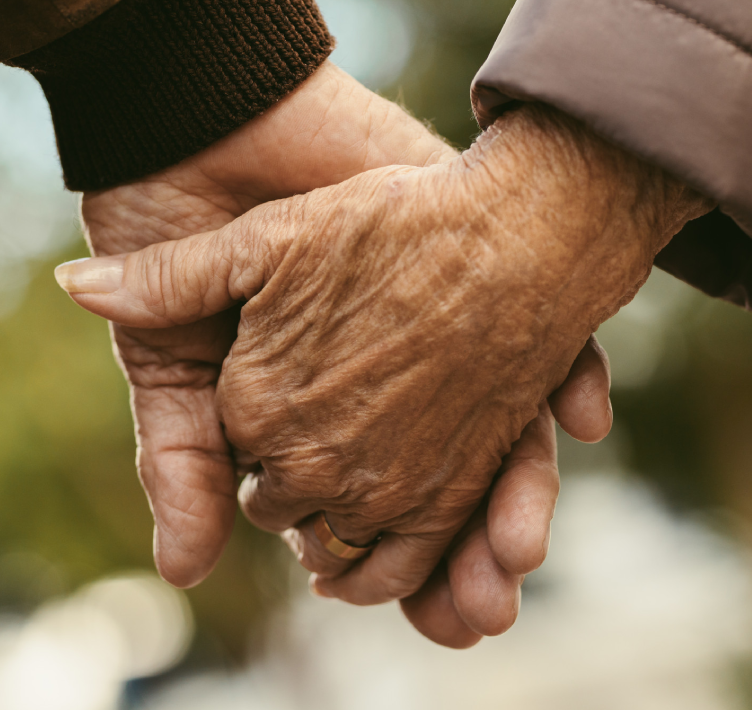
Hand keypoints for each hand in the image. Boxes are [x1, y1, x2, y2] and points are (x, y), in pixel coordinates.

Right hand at [61, 104, 710, 609]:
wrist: (220, 134)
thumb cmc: (184, 240)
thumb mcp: (170, 357)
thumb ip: (178, 456)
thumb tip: (179, 573)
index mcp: (315, 421)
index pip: (356, 518)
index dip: (378, 568)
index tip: (405, 609)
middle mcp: (387, 392)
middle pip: (441, 502)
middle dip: (462, 567)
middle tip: (476, 617)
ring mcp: (438, 341)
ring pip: (500, 446)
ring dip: (517, 506)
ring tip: (520, 559)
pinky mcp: (472, 278)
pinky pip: (546, 346)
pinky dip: (569, 381)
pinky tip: (581, 415)